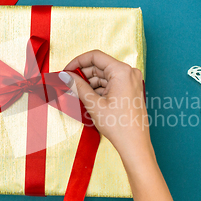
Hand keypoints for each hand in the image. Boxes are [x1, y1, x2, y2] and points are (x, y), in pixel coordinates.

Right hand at [62, 50, 151, 165]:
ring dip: (89, 84)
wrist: (135, 144)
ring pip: (104, 76)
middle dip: (83, 75)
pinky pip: (111, 84)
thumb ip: (78, 86)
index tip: (66, 71)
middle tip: (68, 84)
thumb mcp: (94, 104)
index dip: (77, 62)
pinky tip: (88, 99)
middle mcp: (129, 73)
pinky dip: (98, 90)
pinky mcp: (130, 90)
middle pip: (100, 66)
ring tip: (76, 95)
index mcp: (122, 71)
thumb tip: (66, 76)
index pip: (95, 56)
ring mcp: (131, 82)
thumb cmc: (119, 126)